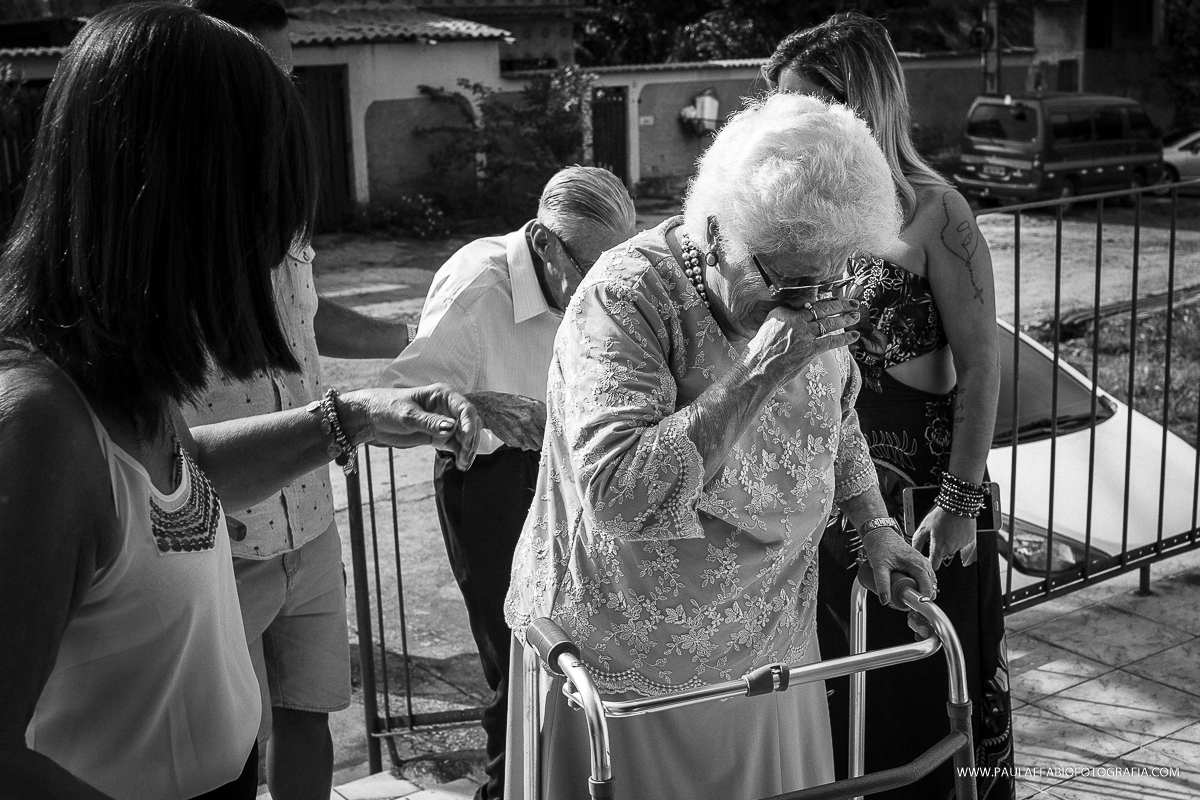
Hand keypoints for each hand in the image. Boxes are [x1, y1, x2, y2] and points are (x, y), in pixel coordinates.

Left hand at [340, 384, 480, 470]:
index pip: (465, 408)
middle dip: (471, 440)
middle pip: (469, 423)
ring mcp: (444, 422)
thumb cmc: (387, 407)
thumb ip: (430, 422)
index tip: (465, 439)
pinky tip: (460, 464)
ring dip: (467, 449)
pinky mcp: (438, 435)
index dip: (469, 423)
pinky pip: (456, 444)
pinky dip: (460, 453)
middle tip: (464, 456)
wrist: (371, 418)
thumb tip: (452, 428)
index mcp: (442, 395)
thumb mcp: (407, 415)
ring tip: (463, 464)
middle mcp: (446, 407)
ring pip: (465, 436)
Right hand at [464, 391, 545, 451]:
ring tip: (524, 431)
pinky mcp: (514, 440)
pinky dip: (522, 442)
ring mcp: (522, 431)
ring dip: (532, 441)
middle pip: (545, 438)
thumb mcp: (530, 403)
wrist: (490, 406)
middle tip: (534, 431)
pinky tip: (516, 433)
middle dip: (541, 437)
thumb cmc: (511, 404)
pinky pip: (524, 446)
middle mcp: (530, 420)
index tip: (553, 434)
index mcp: (537, 409)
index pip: (553, 426)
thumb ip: (542, 415)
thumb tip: (553, 428)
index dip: (553, 432)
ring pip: (536, 445)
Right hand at [746, 297, 860, 382]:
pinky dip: (844, 338)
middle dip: (840, 304)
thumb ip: (785, 319)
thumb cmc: (759, 353)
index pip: (806, 301)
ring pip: (829, 323)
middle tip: (853, 302)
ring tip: (856, 315)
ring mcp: (803, 334)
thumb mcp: (768, 327)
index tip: (832, 297)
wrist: (757, 370)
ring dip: (845, 318)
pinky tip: (854, 335)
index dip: (823, 299)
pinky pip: (831, 341)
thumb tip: (799, 315)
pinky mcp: (809, 349)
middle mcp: (794, 319)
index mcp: (782, 312)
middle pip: (822, 308)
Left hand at [858, 526, 936, 608]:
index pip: (927, 588)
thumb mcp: (879, 566)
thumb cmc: (881, 545)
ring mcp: (922, 564)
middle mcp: (923, 564)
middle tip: (903, 602)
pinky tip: (906, 589)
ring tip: (902, 595)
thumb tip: (885, 600)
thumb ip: (882, 583)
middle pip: (929, 588)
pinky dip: (917, 586)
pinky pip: (923, 579)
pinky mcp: (918, 565)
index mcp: (918, 564)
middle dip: (919, 598)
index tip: (912, 606)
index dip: (922, 600)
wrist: (879, 534)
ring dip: (918, 592)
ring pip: (927, 584)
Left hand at [912, 505, 977, 567]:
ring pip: (951, 548)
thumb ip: (917, 542)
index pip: (934, 565)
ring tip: (946, 529)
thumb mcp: (924, 527)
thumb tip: (913, 551)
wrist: (959, 505)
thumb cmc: (941, 515)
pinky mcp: (969, 541)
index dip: (929, 564)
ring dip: (948, 542)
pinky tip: (954, 529)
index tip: (927, 560)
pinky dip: (957, 538)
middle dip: (938, 548)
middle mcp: (951, 549)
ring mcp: (961, 545)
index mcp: (939, 547)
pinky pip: (960, 543)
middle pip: (942, 555)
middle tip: (937, 535)